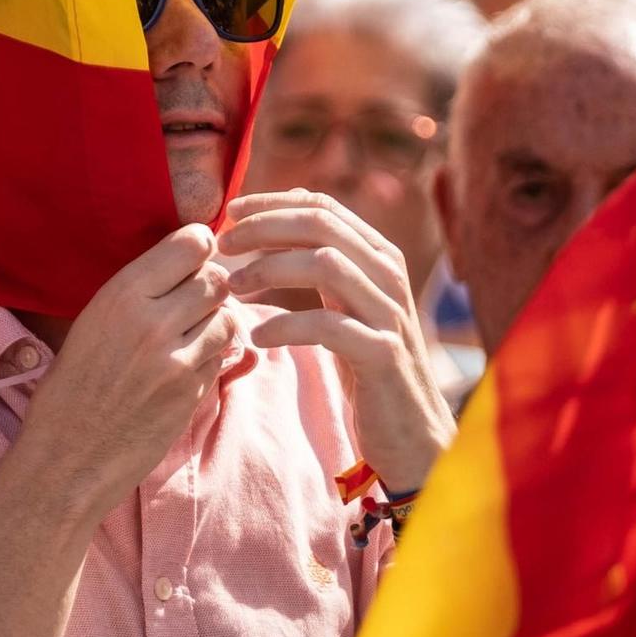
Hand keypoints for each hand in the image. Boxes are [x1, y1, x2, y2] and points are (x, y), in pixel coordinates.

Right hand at [13, 225, 238, 528]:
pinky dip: (212, 355)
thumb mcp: (92, 322)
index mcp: (121, 295)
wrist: (66, 456)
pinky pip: (222, 356)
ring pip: (228, 317)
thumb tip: (186, 265)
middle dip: (210, 287)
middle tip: (191, 302)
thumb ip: (138, 292)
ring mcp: (178, 360)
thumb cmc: (71, 386)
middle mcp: (153, 322)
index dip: (198, 248)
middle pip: (216, 279)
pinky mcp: (193, 392)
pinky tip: (185, 365)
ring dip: (216, 321)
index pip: (191, 244)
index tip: (191, 260)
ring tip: (190, 334)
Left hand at [219, 191, 452, 491]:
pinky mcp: (383, 354)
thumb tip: (280, 215)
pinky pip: (329, 325)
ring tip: (232, 287)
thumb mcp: (346, 304)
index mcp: (378, 257)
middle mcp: (389, 276)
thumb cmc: (368, 365)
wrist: (412, 433)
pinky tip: (257, 336)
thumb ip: (324, 262)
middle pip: (322, 225)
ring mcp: (389, 313)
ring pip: (328, 264)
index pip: (323, 206)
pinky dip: (287, 325)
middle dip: (264, 227)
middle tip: (223, 244)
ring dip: (270, 269)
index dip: (272, 203)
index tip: (229, 212)